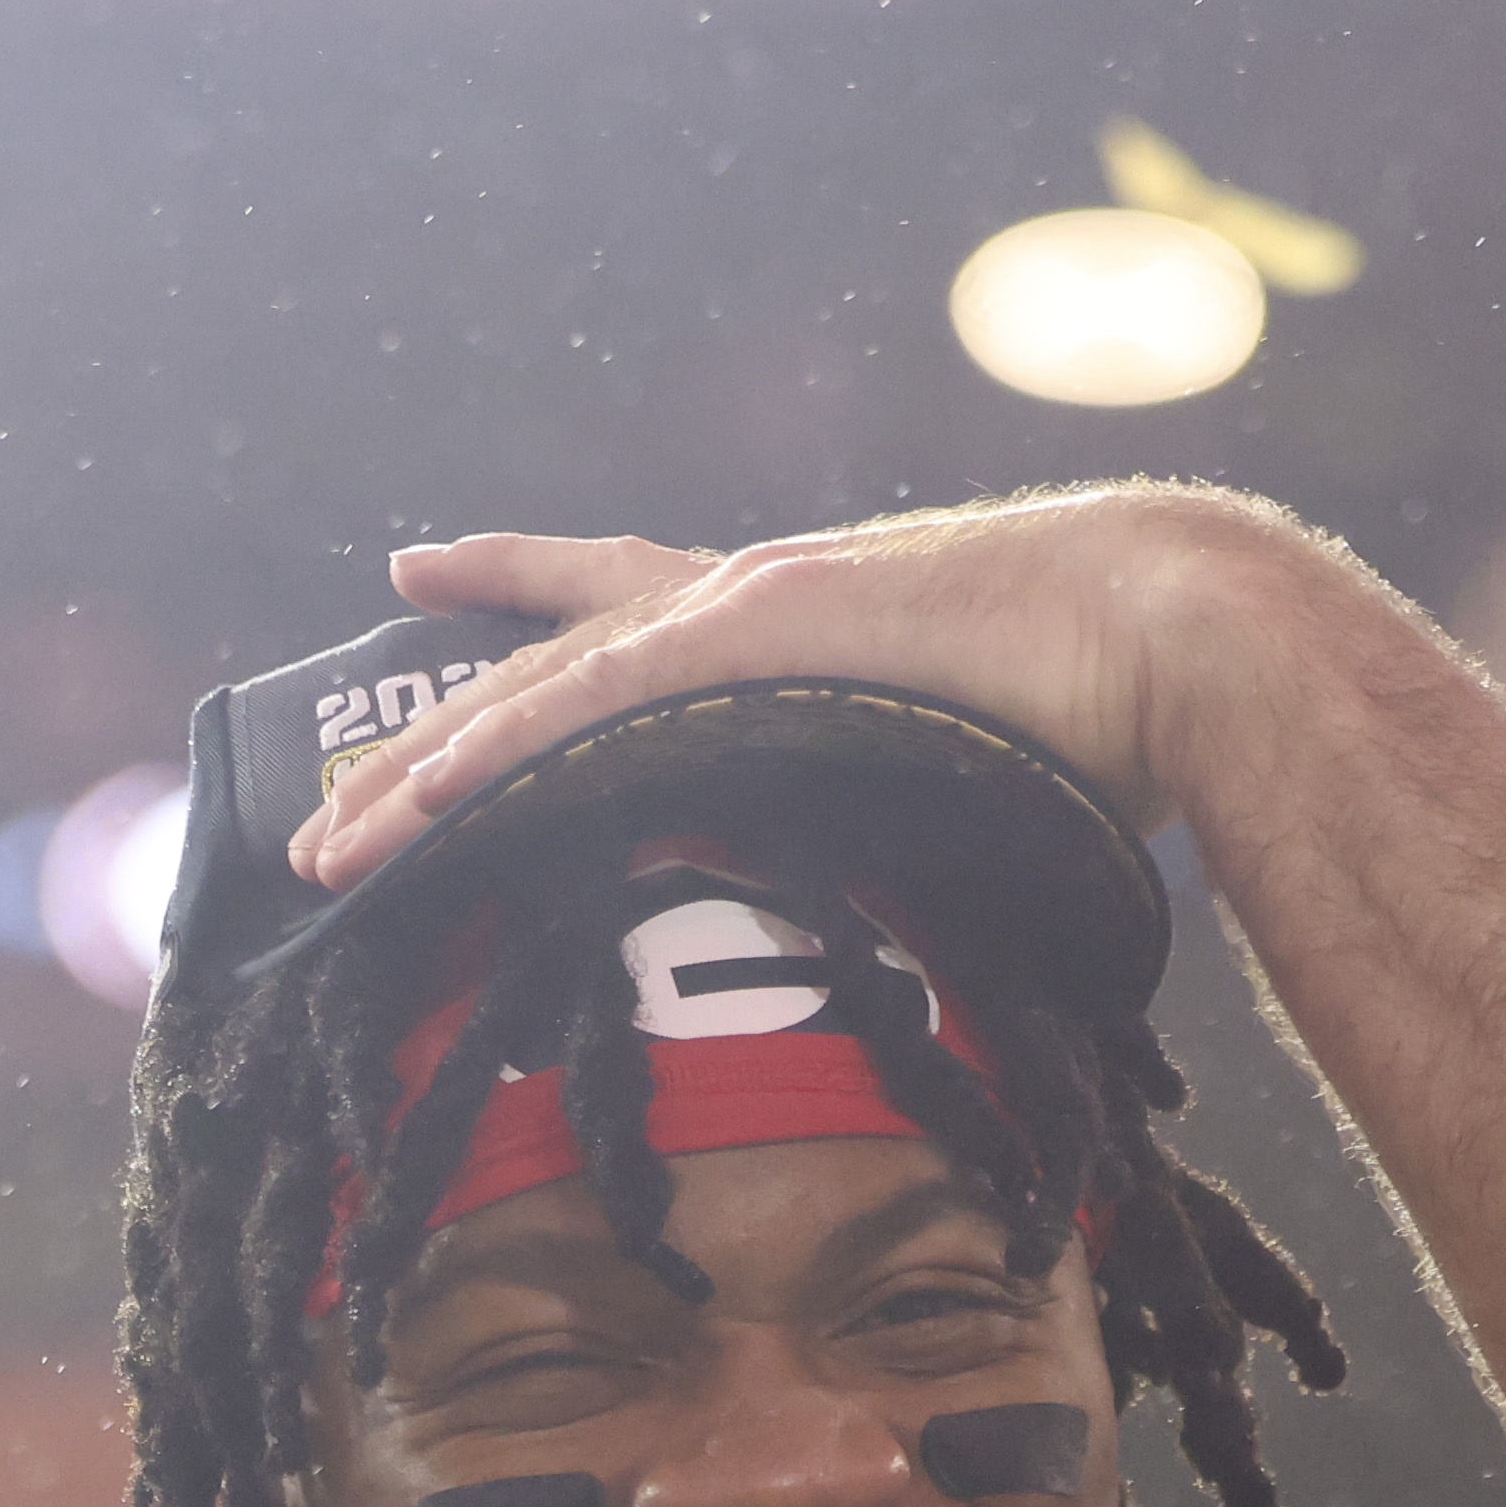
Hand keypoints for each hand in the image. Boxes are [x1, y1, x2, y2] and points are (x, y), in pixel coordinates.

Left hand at [297, 486, 1319, 889]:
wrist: (1172, 634)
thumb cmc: (1108, 717)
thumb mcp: (973, 786)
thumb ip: (920, 832)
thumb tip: (941, 933)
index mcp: (794, 629)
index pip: (627, 608)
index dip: (522, 591)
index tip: (429, 573)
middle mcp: (746, 603)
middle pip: (545, 668)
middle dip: (434, 743)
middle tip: (336, 806)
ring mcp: (740, 614)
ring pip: (538, 698)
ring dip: (430, 778)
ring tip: (333, 843)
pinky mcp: (749, 639)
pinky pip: (588, 707)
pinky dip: (496, 753)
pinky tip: (420, 797)